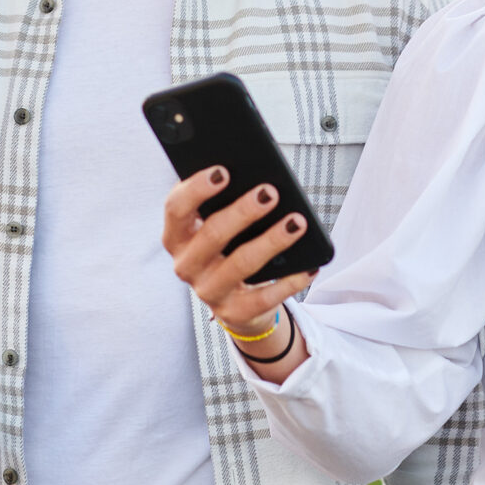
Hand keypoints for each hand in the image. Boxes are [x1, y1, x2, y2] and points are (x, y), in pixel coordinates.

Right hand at [161, 167, 316, 383]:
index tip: (223, 171)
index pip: (176, 209)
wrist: (236, 300)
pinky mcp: (233, 312)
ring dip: (272, 240)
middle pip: (212, 234)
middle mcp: (186, 265)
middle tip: (270, 193)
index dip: (196, 189)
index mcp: (177, 236)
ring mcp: (208, 291)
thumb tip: (255, 177)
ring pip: (242, 263)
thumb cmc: (228, 248)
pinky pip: (265, 297)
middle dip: (243, 211)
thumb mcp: (216, 224)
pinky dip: (289, 281)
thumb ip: (223, 201)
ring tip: (296, 222)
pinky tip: (308, 267)